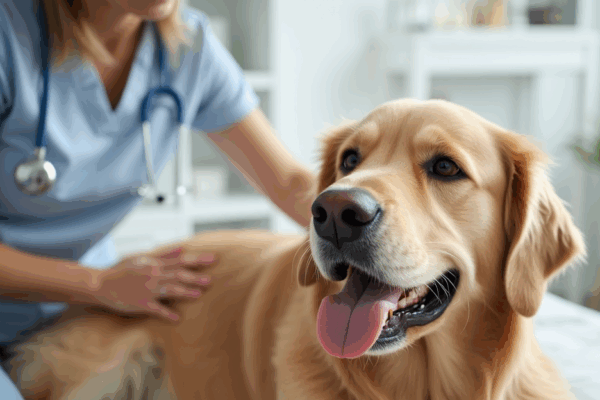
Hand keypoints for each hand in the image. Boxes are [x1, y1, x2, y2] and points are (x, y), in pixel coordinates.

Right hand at [91, 247, 213, 321]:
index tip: (213, 259)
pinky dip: (166, 314)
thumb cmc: (122, 271)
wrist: (100, 284)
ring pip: (169, 289)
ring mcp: (146, 290)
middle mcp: (153, 275)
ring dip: (185, 292)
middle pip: (178, 275)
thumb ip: (164, 255)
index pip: (181, 260)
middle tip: (210, 280)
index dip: (197, 260)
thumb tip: (183, 249)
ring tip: (198, 294)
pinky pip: (155, 309)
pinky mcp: (140, 304)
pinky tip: (177, 318)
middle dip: (195, 277)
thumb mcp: (143, 258)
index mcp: (154, 264)